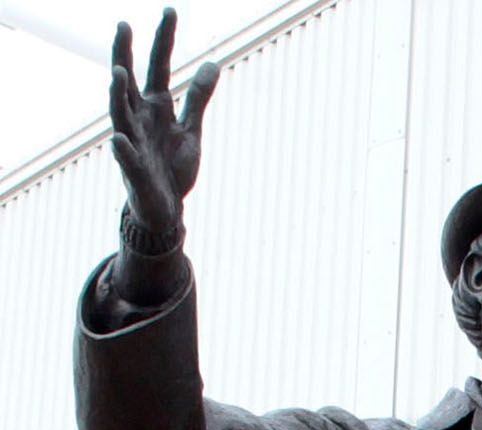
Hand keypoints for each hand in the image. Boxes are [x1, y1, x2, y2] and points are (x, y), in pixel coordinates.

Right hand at [108, 8, 218, 234]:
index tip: (171, 10)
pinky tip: (119, 138)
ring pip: (120, 114)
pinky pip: (125, 157)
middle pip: (130, 81)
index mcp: (156, 106)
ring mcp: (134, 142)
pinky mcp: (134, 169)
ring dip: (117, 94)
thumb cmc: (172, 165)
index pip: (159, 66)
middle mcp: (140, 118)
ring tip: (118, 73)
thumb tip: (213, 63)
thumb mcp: (191, 128)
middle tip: (124, 25)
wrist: (165, 206)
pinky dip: (122, 147)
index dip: (164, 40)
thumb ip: (198, 97)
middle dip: (126, 55)